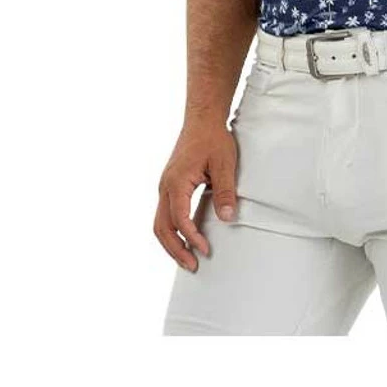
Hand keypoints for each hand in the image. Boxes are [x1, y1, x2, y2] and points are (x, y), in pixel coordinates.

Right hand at [154, 122, 238, 270]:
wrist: (202, 119)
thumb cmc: (213, 138)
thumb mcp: (224, 164)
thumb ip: (225, 191)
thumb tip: (227, 218)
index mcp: (176, 182)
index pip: (179, 218)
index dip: (191, 237)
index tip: (205, 250)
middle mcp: (165, 187)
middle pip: (161, 227)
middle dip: (175, 250)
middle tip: (193, 266)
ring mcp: (165, 187)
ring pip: (159, 223)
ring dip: (172, 244)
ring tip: (188, 259)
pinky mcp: (169, 187)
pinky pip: (164, 215)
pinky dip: (172, 231)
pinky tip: (186, 239)